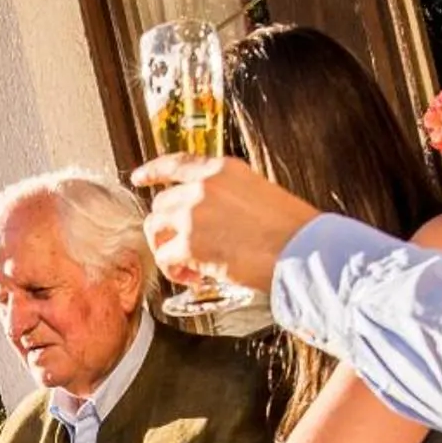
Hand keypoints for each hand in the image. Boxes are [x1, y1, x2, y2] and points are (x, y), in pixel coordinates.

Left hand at [133, 154, 322, 295]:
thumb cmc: (293, 231)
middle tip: (188, 251)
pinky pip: (165, 258)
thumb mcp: (261, 196)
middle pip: (162, 204)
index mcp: (223, 170)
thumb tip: (215, 220)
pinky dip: (175, 272)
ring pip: (156, 229)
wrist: (302, 251)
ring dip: (167, 249)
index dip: (153, 171)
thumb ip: (230, 199)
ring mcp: (192, 213)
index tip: (139, 178)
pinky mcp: (188, 243)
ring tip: (190, 267)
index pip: (177, 163)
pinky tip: (195, 278)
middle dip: (169, 228)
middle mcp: (203, 187)